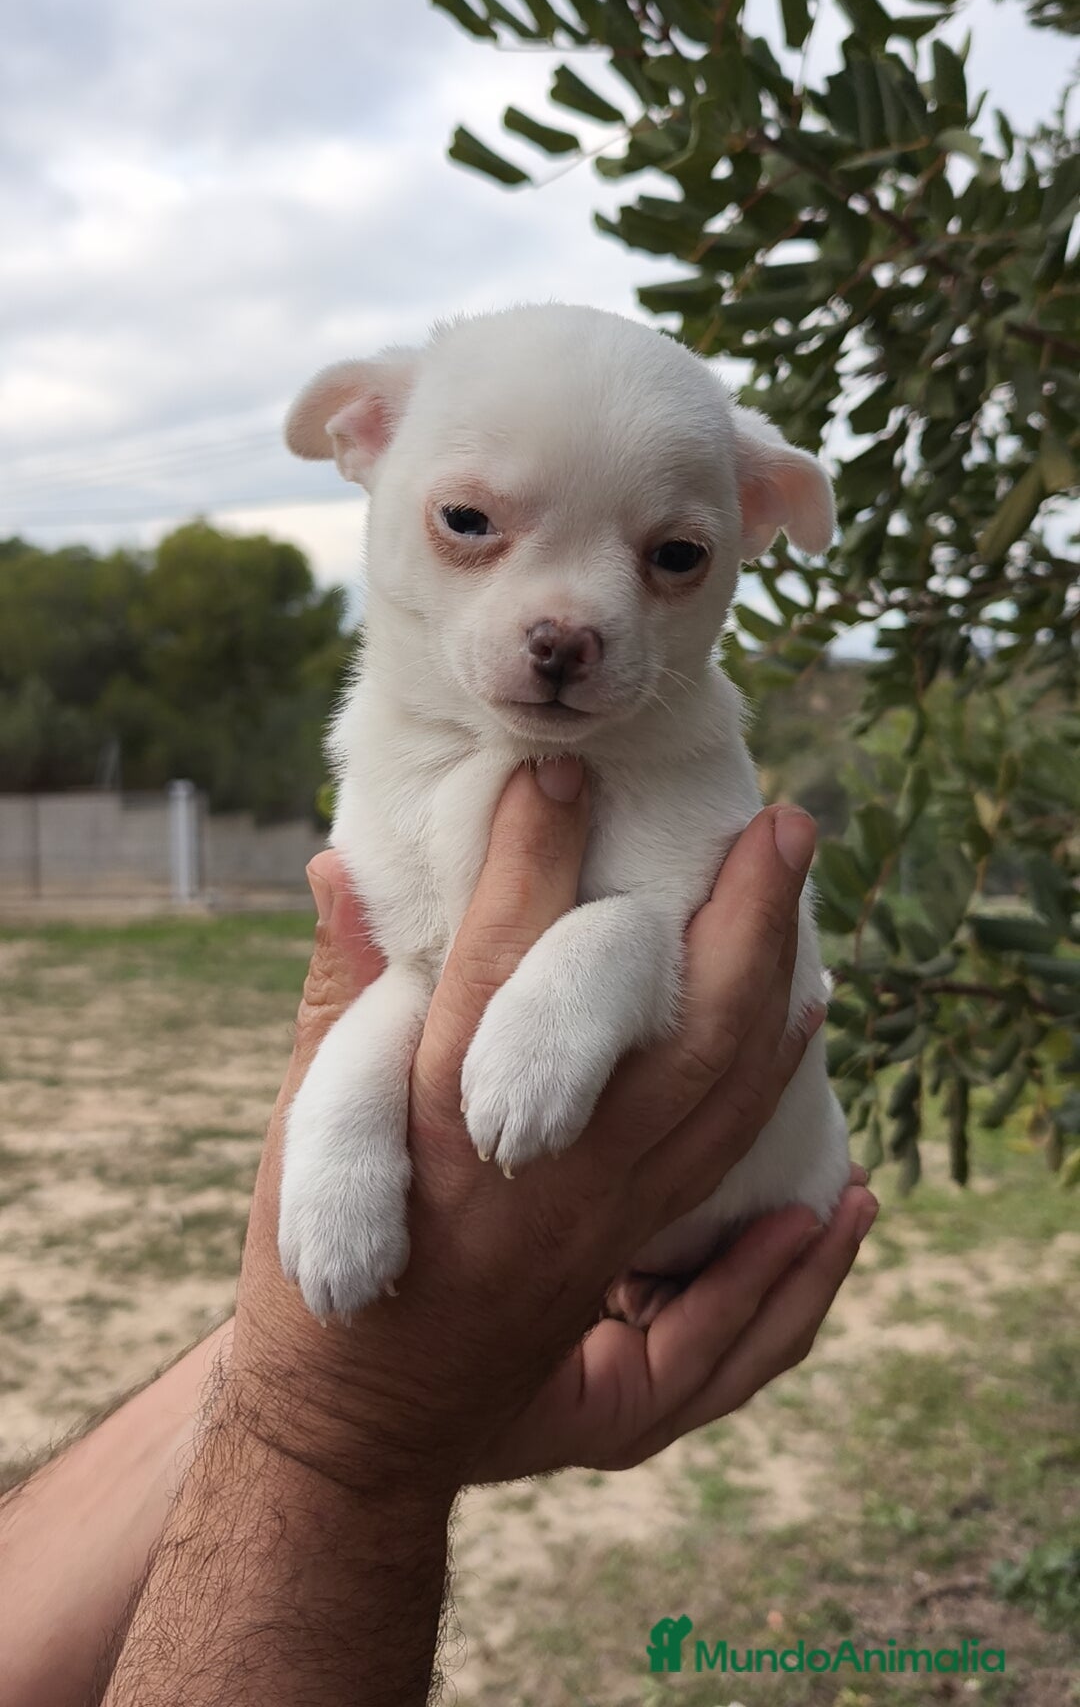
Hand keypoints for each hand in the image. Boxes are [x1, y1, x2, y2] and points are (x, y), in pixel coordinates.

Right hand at [228, 769, 875, 1499]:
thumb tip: (338, 867)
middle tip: (785, 822)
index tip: (560, 771)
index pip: (495, 965)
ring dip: (774, 981)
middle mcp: (540, 1169)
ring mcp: (604, 1219)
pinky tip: (805, 1025)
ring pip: (724, 1092)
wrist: (357, 1426)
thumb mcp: (303, 1122)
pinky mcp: (633, 1255)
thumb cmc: (315, 1265)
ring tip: (799, 894)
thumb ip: (336, 993)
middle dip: (740, 916)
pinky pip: (732, 1163)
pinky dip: (778, 1089)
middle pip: (670, 1031)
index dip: (530, 860)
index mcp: (433, 1120)